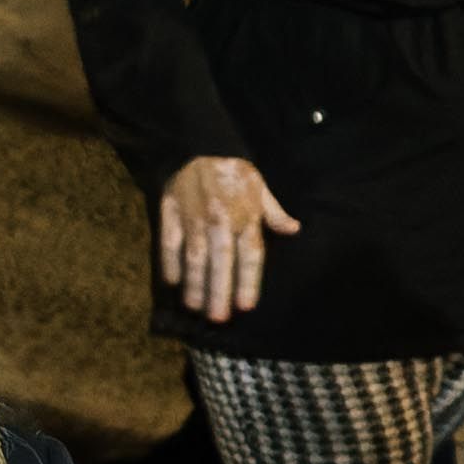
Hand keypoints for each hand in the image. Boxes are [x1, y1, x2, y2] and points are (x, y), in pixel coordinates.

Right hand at [155, 156, 297, 322]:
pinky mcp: (171, 212)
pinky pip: (169, 241)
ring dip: (194, 283)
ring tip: (195, 307)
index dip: (247, 281)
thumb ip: (273, 212)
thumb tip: (293, 230)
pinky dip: (170, 261)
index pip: (249, 254)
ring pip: (195, 256)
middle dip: (219, 291)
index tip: (245, 306)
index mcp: (246, 215)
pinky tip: (172, 282)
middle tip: (218, 318)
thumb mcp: (259, 187)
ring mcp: (193, 217)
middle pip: (221, 261)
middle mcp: (220, 219)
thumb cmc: (233, 172)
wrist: (199, 145)